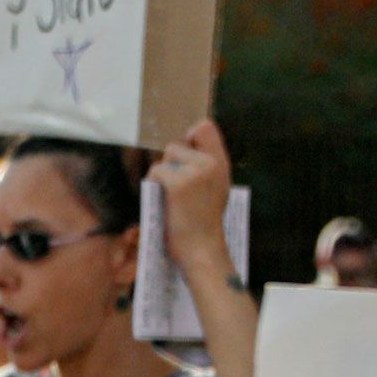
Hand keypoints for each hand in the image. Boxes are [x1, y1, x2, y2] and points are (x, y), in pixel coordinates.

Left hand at [150, 119, 235, 267]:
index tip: (185, 158)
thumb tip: (184, 147)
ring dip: (162, 173)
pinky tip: (163, 199)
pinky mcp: (178, 183)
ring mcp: (195, 171)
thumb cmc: (203, 223)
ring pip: (165, 157)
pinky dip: (154, 184)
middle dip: (171, 163)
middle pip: (176, 144)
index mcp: (222, 163)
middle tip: (176, 188)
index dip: (189, 137)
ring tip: (172, 196)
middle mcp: (211, 163)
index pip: (205, 127)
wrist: (202, 249)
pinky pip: (156, 171)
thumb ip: (205, 166)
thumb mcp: (215, 187)